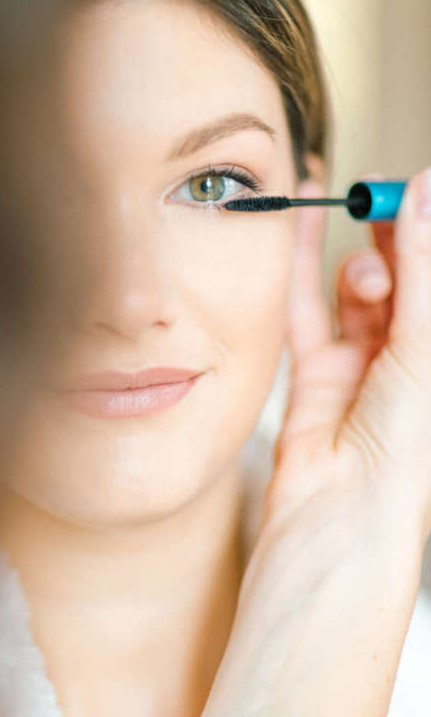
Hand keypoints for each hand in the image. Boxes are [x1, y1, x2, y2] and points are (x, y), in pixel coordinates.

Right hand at [199, 167, 430, 716]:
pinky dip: (301, 278)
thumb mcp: (422, 347)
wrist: (339, 527)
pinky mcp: (316, 382)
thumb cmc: (405, 459)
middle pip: (409, 284)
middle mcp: (414, 368)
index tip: (419, 188)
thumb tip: (425, 191)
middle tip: (385, 206)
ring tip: (363, 263)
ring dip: (360, 268)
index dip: (430, 238)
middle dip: (399, 244)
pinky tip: (300, 237)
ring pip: (360, 298)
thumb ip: (420, 269)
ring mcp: (365, 374)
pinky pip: (307, 317)